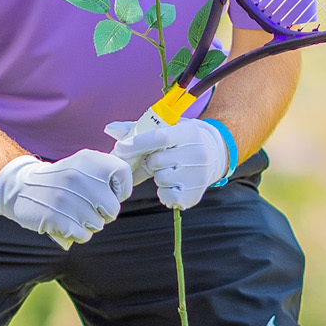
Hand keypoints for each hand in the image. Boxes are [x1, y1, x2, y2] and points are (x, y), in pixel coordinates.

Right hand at [0, 149, 132, 248]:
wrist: (21, 187)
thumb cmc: (62, 180)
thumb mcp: (83, 165)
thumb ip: (109, 170)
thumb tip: (143, 167)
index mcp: (88, 159)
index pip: (123, 172)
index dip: (122, 189)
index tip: (110, 192)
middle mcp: (78, 175)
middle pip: (112, 208)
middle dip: (104, 213)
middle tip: (87, 206)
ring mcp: (65, 197)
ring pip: (97, 224)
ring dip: (88, 224)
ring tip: (73, 212)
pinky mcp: (54, 217)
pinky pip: (83, 235)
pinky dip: (77, 234)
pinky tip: (65, 222)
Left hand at [105, 115, 228, 210]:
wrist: (216, 154)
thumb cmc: (184, 140)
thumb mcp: (169, 128)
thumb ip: (139, 130)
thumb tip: (109, 129)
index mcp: (188, 133)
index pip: (160, 137)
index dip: (137, 143)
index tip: (120, 148)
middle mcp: (197, 153)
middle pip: (157, 161)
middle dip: (151, 162)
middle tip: (160, 159)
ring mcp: (198, 176)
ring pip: (161, 179)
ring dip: (159, 177)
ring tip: (171, 170)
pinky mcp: (195, 194)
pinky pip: (167, 196)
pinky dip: (164, 192)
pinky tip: (174, 183)